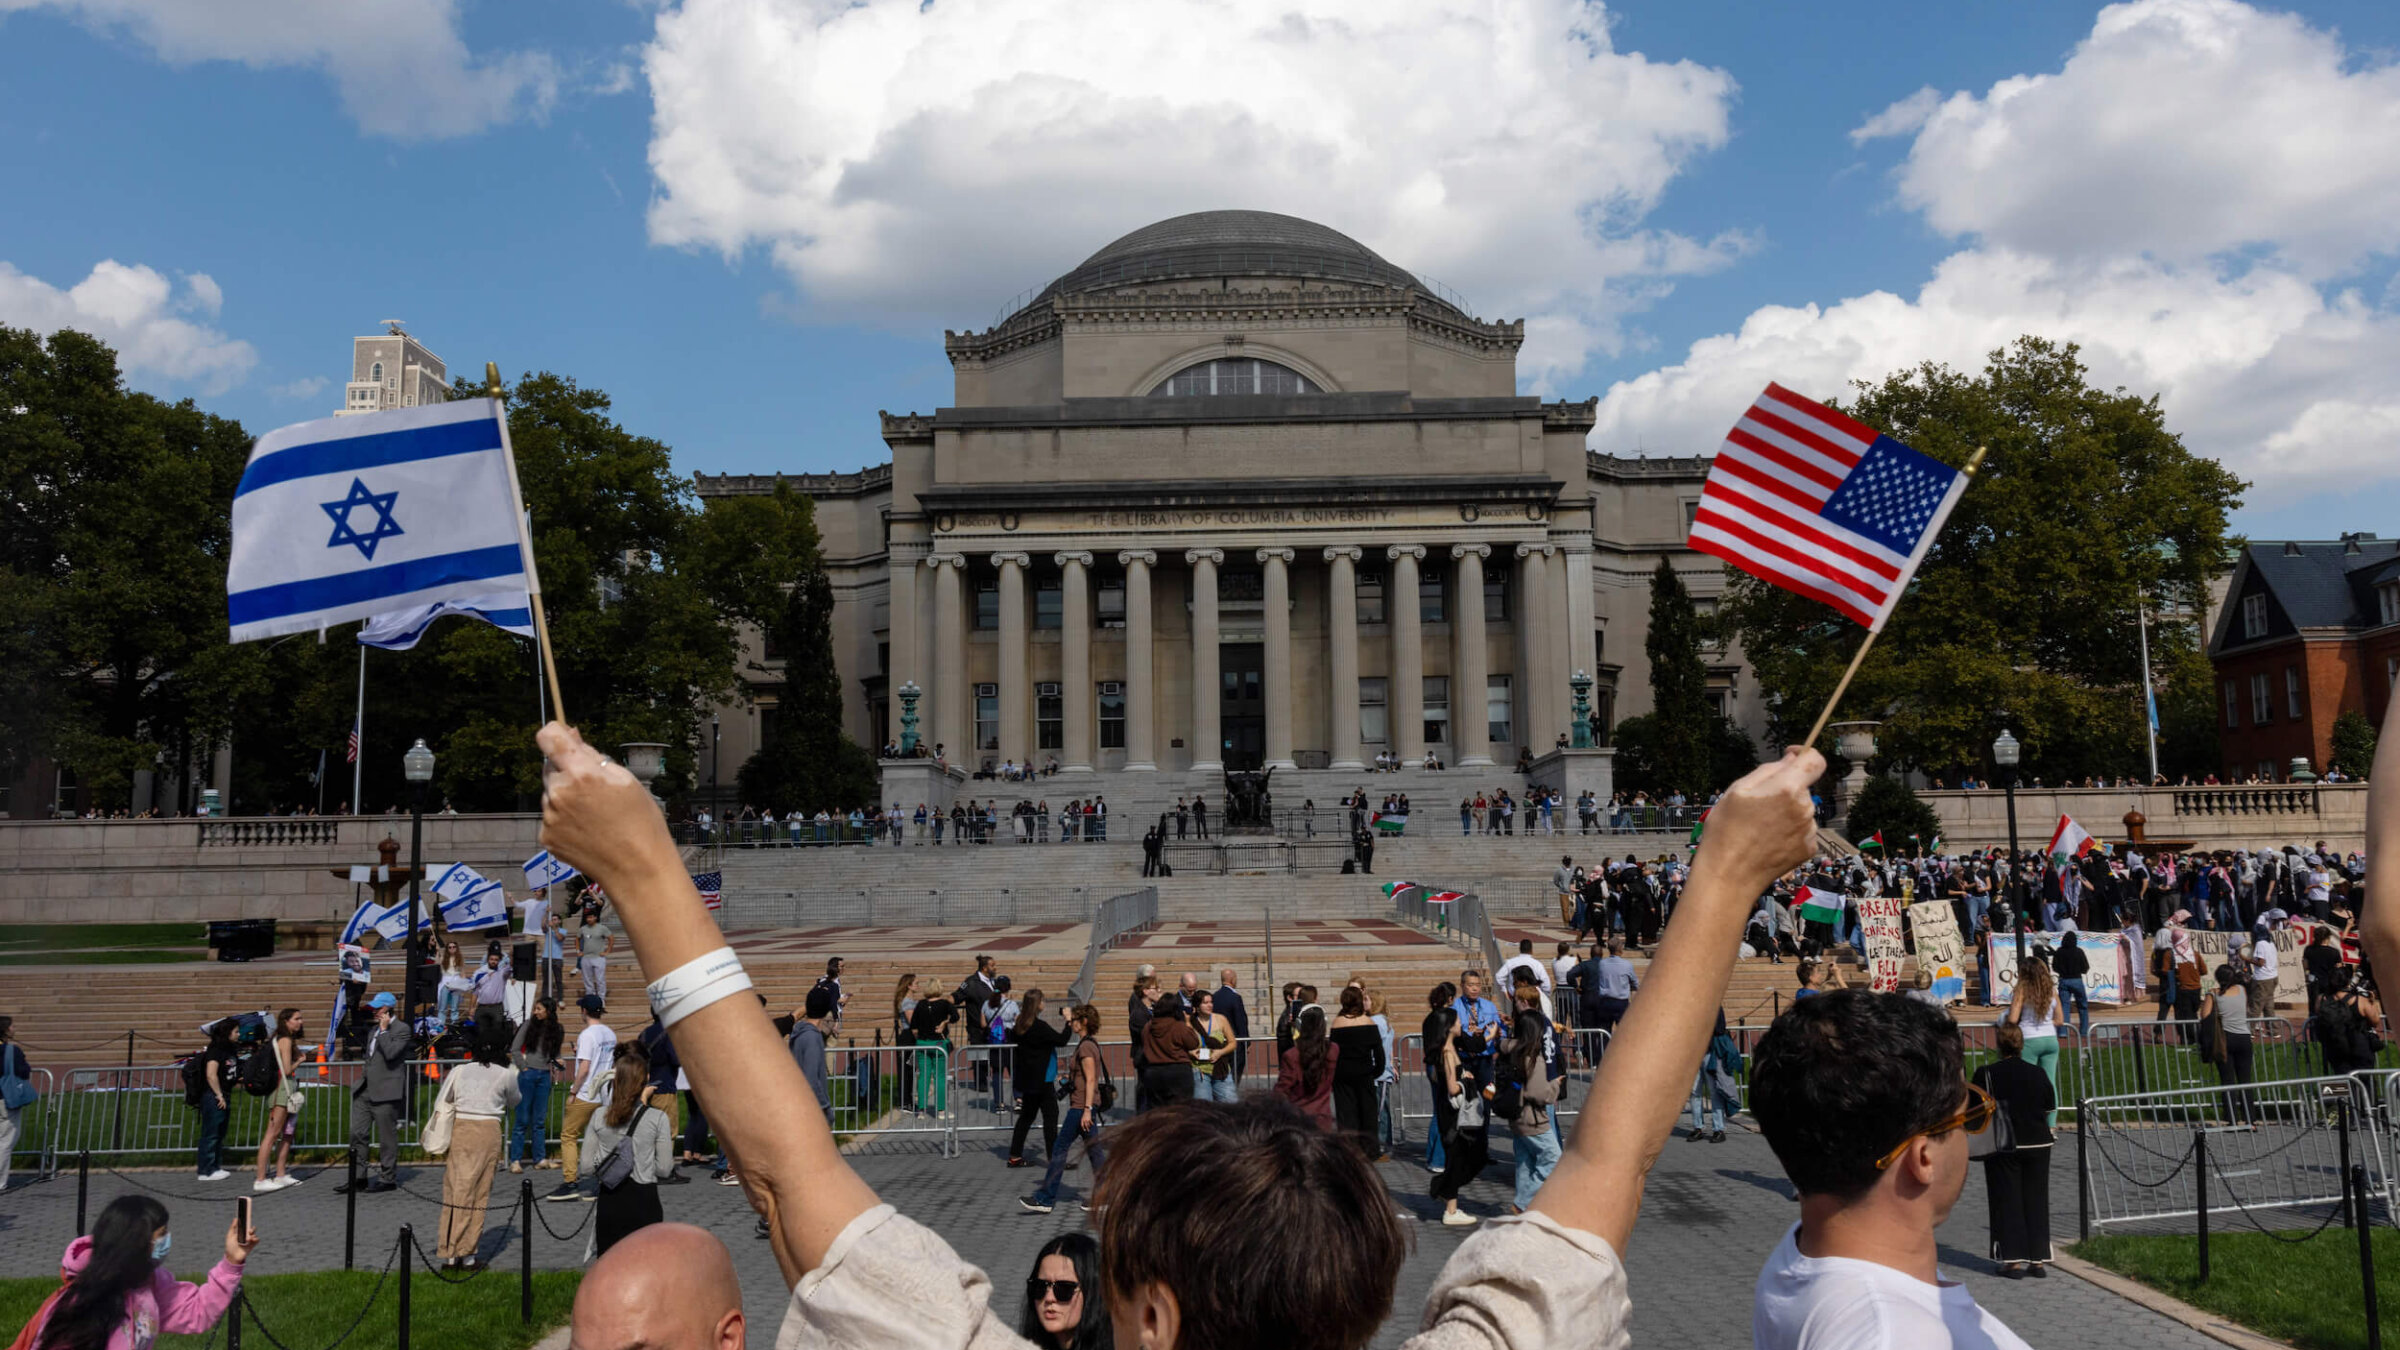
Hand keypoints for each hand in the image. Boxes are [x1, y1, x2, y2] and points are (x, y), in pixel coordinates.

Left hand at [225, 1217, 259, 1264]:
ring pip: (254, 1234)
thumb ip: (232, 1228)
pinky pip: (257, 1239)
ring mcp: (249, 1240)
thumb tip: (235, 1218)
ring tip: (248, 1239)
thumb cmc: (230, 1246)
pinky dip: (255, 1239)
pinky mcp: (253, 1244)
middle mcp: (245, 1235)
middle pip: (251, 1229)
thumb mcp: (229, 1236)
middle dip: (251, 1229)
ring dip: (252, 1235)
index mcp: (240, 1232)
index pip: (245, 1225)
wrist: (233, 1257)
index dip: (247, 1221)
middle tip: (249, 1231)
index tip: (249, 1217)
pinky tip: (252, 1240)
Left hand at [536, 723, 682, 895]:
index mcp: (581, 774)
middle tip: (596, 790)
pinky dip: (564, 818)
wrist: (637, 870)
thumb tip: (571, 733)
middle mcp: (558, 794)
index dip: (556, 733)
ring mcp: (549, 818)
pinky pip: (550, 816)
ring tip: (595, 814)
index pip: (548, 737)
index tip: (567, 739)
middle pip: (550, 766)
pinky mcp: (546, 837)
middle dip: (567, 770)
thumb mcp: (625, 780)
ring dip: (565, 795)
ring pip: (550, 792)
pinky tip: (587, 830)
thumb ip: (593, 755)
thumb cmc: (640, 822)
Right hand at [1690, 746, 1825, 889]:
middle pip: (1803, 787)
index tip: (1791, 757)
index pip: (1815, 760)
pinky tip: (1768, 841)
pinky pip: (1802, 830)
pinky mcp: (1809, 848)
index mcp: (1787, 789)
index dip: (1805, 754)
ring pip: (1801, 810)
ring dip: (1786, 812)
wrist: (1729, 877)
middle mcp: (1805, 808)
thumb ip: (1768, 770)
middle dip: (1785, 790)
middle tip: (1757, 805)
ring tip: (1759, 828)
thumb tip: (1790, 760)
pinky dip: (1789, 831)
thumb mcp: (1736, 791)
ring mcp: (1809, 830)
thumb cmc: (1726, 833)